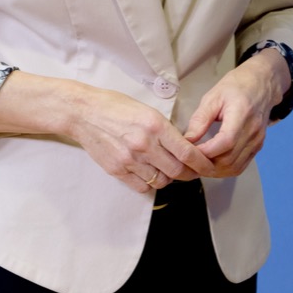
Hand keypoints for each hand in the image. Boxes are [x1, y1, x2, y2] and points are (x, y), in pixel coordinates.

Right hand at [69, 87, 216, 194]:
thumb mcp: (146, 110)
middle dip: (188, 173)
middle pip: (177, 171)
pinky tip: (149, 173)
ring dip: (168, 178)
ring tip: (166, 168)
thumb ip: (165, 129)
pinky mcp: (118, 170)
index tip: (207, 166)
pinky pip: (143, 186)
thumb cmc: (114, 106)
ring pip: (161, 181)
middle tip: (191, 171)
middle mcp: (144, 144)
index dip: (201, 163)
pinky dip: (150, 183)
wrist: (84, 113)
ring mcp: (130, 160)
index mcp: (155, 125)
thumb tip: (183, 146)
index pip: (186, 152)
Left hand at [183, 49, 287, 177]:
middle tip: (188, 162)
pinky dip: (224, 169)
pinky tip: (211, 164)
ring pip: (235, 167)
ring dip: (214, 170)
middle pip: (229, 159)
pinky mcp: (258, 147)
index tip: (188, 152)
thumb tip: (187, 140)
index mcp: (242, 114)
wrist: (262, 84)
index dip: (206, 152)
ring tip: (197, 165)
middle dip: (206, 165)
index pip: (226, 142)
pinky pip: (241, 166)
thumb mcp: (213, 96)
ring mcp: (257, 141)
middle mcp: (253, 132)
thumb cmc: (236, 86)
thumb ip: (200, 119)